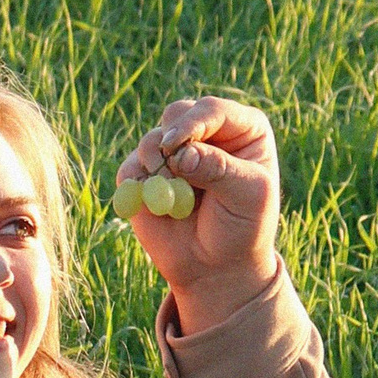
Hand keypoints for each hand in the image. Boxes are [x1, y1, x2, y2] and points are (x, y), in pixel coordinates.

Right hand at [115, 97, 281, 334]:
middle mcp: (206, 133)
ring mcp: (174, 153)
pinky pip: (130, 169)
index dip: (192, 123)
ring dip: (156, 168)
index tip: (174, 144)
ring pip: (151, 141)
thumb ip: (219, 169)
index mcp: (241, 129)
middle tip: (173, 169)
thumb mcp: (247, 197)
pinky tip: (159, 208)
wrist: (216, 267)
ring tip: (175, 200)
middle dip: (170, 141)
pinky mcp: (146, 175)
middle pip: (176, 114)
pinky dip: (138, 187)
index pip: (212, 110)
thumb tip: (180, 154)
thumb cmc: (243, 228)